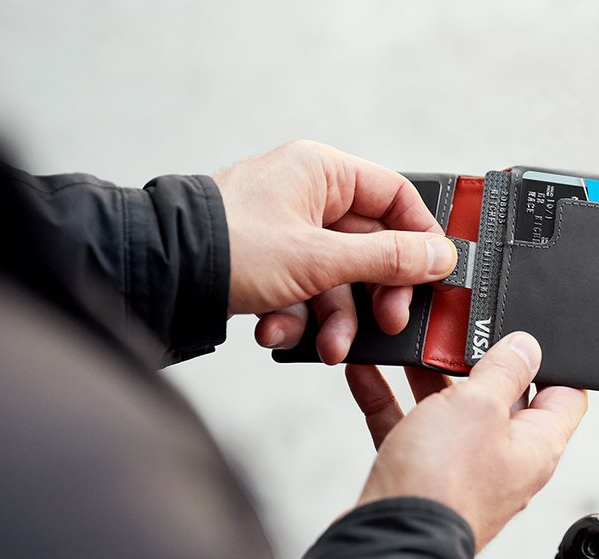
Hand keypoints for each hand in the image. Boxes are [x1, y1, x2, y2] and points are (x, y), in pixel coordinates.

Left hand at [213, 140, 456, 363]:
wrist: (159, 276)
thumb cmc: (227, 246)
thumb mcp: (320, 258)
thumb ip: (387, 258)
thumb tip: (439, 255)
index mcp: (323, 173)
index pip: (397, 196)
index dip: (420, 237)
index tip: (433, 273)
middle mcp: (308, 197)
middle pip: (371, 247)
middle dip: (374, 294)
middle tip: (387, 321)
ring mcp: (288, 233)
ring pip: (338, 279)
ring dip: (335, 319)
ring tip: (328, 345)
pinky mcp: (270, 265)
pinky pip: (305, 292)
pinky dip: (297, 318)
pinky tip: (275, 330)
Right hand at [345, 332, 587, 550]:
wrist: (388, 541)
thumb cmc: (442, 483)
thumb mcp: (480, 406)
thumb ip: (504, 370)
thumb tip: (527, 347)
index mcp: (536, 445)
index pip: (565, 396)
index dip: (553, 362)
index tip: (527, 337)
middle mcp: (504, 460)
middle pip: (501, 398)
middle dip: (476, 361)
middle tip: (456, 333)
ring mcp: (462, 470)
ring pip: (450, 412)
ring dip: (427, 376)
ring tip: (410, 346)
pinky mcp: (422, 478)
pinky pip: (410, 428)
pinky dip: (390, 400)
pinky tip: (366, 373)